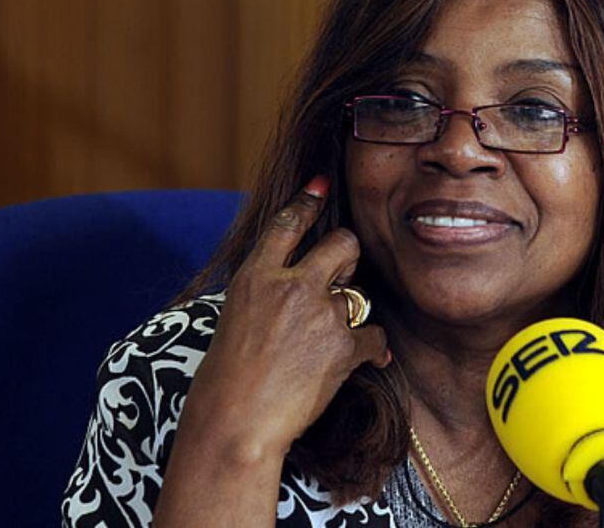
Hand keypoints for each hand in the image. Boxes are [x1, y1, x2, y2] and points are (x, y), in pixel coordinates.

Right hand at [178, 176, 389, 463]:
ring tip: (325, 346)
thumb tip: (298, 278)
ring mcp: (319, 313)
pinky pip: (374, 335)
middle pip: (342, 244)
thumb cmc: (229, 378)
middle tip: (342, 275)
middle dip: (349, 254)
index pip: (287, 225)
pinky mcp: (342, 345)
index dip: (307, 201)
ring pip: (358, 296)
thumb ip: (267, 290)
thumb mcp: (236, 316)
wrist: (236, 421)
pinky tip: (360, 362)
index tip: (322, 184)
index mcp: (255, 275)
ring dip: (349, 317)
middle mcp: (289, 285)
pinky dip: (370, 350)